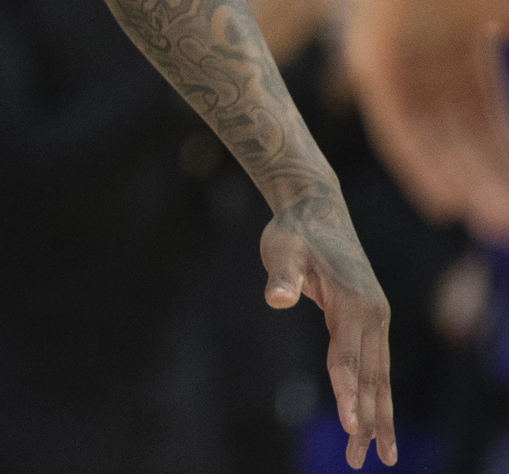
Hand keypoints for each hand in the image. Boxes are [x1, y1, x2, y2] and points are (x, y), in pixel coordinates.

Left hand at [263, 188, 396, 466]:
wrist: (318, 208)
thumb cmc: (295, 230)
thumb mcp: (282, 247)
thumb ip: (283, 274)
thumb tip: (277, 298)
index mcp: (355, 302)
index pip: (348, 356)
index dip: (347, 391)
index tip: (348, 425)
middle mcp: (374, 316)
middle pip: (370, 376)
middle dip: (367, 419)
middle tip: (362, 459)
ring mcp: (376, 320)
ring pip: (379, 377)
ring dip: (379, 417)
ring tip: (380, 456)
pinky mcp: (370, 322)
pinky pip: (375, 367)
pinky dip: (377, 397)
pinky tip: (375, 422)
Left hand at [342, 0, 508, 238]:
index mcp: (460, 55)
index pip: (486, 125)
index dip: (507, 165)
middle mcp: (427, 65)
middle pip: (459, 140)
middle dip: (487, 184)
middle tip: (508, 229)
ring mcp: (398, 63)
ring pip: (429, 140)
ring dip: (458, 182)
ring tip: (485, 221)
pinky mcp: (371, 61)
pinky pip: (393, 125)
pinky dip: (417, 164)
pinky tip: (441, 200)